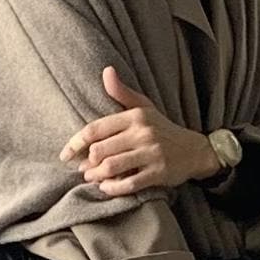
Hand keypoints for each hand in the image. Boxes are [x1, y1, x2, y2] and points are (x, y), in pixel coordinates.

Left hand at [60, 66, 218, 195]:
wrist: (194, 150)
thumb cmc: (162, 129)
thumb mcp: (144, 107)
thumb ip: (122, 92)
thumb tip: (106, 70)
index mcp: (134, 117)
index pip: (95, 129)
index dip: (75, 143)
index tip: (65, 154)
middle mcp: (142, 133)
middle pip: (100, 151)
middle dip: (87, 163)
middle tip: (83, 169)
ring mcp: (151, 154)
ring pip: (112, 167)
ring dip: (96, 176)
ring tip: (92, 177)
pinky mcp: (158, 173)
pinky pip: (129, 184)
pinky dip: (113, 188)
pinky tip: (106, 187)